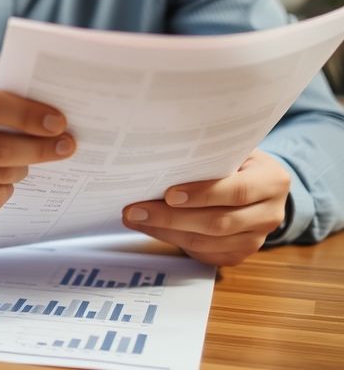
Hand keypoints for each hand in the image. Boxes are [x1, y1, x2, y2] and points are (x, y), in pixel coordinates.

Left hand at [122, 149, 289, 265]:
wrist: (256, 187)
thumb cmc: (236, 162)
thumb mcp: (233, 151)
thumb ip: (209, 155)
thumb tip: (163, 159)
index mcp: (272, 181)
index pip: (238, 191)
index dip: (202, 194)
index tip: (168, 194)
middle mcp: (270, 215)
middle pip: (218, 223)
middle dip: (171, 218)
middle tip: (135, 210)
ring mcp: (255, 240)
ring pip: (206, 243)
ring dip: (165, 232)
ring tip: (135, 219)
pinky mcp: (238, 255)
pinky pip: (202, 254)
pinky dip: (172, 242)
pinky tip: (150, 229)